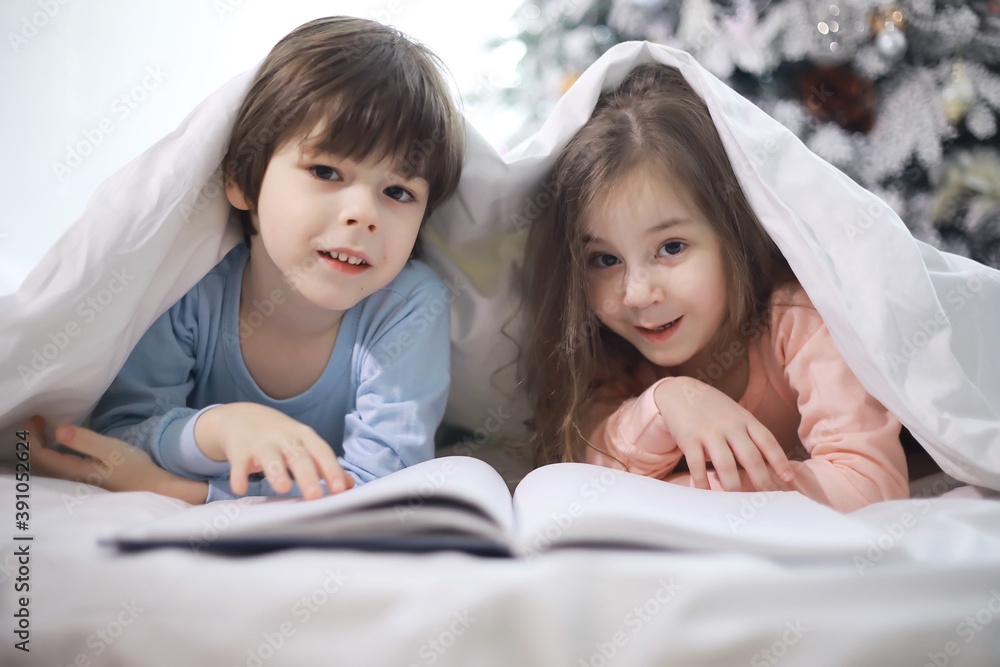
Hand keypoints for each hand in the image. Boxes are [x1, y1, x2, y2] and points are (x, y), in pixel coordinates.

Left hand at [26, 416, 208, 503]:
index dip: (33, 437)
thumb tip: (59, 430)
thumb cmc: (135, 469)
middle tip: (37, 421)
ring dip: (40, 448)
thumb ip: (86, 441)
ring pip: (46, 467)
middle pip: (39, 463)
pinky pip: (56, 468)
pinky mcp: (85, 481)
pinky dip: (50, 454)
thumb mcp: (113, 450)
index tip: (36, 418)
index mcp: (73, 472)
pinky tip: (59, 446)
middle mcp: (70, 480)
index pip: (41, 456)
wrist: (153, 489)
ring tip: (44, 430)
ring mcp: (76, 483)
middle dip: (33, 441)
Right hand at [193, 403, 354, 499]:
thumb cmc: (281, 437)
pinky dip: (239, 476)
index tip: (340, 490)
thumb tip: (349, 484)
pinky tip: (240, 488)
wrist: (242, 417)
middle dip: (307, 475)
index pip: (322, 452)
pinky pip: (239, 464)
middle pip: (298, 456)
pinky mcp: (240, 451)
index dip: (332, 470)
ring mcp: (261, 443)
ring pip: (271, 458)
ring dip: (276, 472)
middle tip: (314, 495)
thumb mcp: (305, 445)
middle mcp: (285, 438)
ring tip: (282, 488)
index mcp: (304, 437)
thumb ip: (325, 465)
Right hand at [653, 378, 793, 491]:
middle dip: (761, 480)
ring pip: (725, 464)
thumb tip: (771, 465)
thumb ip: (751, 435)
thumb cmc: (713, 408)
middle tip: (767, 498)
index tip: (788, 479)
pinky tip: (706, 493)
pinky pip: (697, 465)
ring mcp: (709, 432)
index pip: (768, 441)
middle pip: (750, 456)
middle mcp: (730, 425)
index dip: (780, 461)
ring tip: (739, 503)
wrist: (680, 390)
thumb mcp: (737, 415)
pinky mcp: (689, 438)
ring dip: (733, 486)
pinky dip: (702, 481)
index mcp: (745, 419)